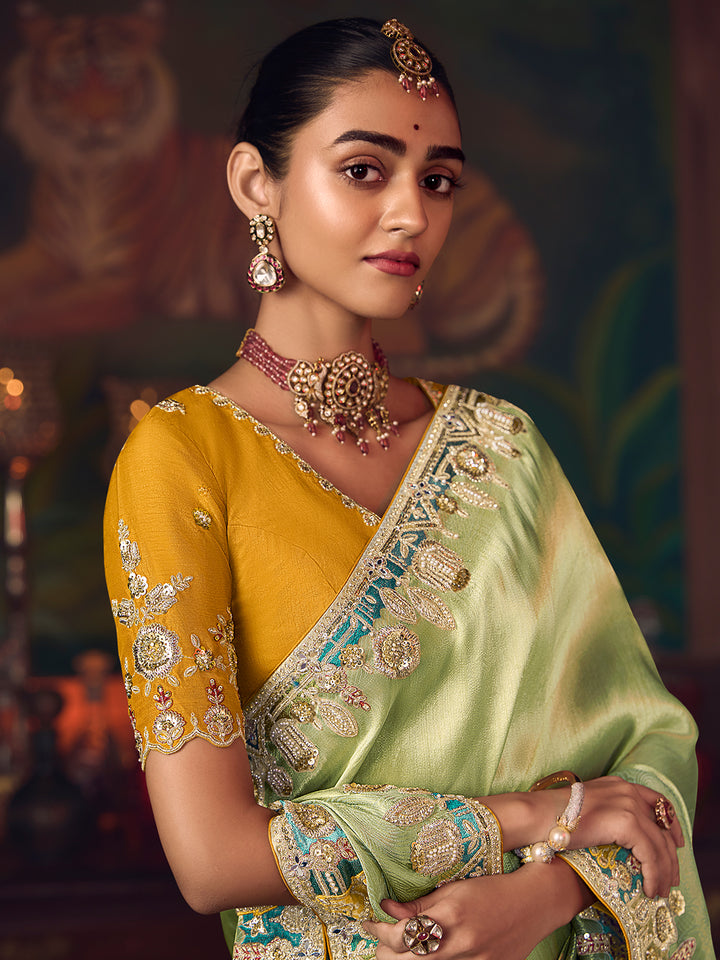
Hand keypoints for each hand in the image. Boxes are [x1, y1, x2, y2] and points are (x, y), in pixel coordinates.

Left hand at [363, 862, 591, 959]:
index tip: (368, 922)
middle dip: (385, 950)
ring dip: (404, 959)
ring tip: (398, 947)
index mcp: (450, 918)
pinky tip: (426, 954)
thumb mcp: (454, 888)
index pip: (399, 934)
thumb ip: (420, 903)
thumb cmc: (493, 889)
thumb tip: (386, 908)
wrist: (534, 903)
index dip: (377, 930)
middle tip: (380, 938)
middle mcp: (460, 946)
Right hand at [480, 776, 682, 898]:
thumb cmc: (551, 816)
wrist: (537, 815)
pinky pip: (651, 853)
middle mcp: (626, 791)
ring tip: (660, 890)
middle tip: (671, 878)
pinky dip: (654, 873)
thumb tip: (616, 839)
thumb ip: (604, 816)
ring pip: (660, 843)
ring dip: (664, 870)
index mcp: (617, 785)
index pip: (656, 801)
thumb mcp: (585, 809)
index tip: (675, 843)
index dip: (670, 824)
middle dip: (670, 855)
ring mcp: (627, 804)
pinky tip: (649, 888)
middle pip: (663, 825)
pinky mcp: (626, 822)